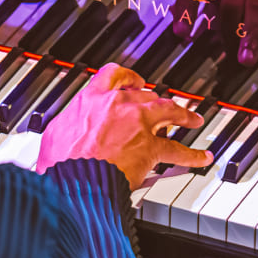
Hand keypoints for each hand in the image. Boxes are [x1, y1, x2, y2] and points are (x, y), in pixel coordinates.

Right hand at [36, 63, 211, 189]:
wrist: (74, 182)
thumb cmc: (61, 164)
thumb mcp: (56, 134)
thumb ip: (69, 124)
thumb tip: (67, 127)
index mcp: (92, 99)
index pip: (114, 75)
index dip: (129, 77)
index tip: (136, 81)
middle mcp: (118, 105)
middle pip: (147, 95)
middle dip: (158, 100)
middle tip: (165, 106)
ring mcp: (138, 125)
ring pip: (170, 111)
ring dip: (185, 115)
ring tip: (194, 120)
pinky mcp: (151, 148)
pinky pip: (178, 151)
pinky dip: (193, 155)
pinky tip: (202, 158)